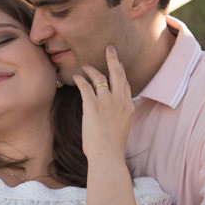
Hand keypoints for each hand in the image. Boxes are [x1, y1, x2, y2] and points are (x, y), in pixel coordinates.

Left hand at [75, 46, 132, 163]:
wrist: (108, 155)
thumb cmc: (113, 148)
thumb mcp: (122, 129)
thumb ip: (120, 118)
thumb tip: (115, 117)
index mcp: (128, 107)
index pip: (126, 84)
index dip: (121, 73)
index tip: (118, 65)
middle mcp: (120, 101)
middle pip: (118, 73)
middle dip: (113, 59)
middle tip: (109, 48)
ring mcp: (107, 102)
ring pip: (100, 78)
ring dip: (91, 69)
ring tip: (84, 66)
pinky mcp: (93, 106)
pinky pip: (85, 86)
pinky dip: (79, 80)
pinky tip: (75, 77)